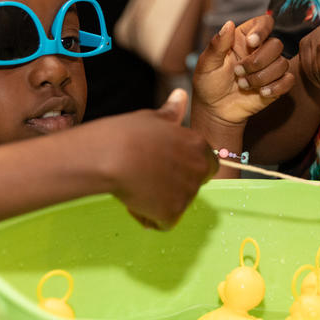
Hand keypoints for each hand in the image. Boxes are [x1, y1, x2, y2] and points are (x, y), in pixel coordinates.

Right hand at [103, 89, 217, 229]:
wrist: (111, 157)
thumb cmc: (128, 134)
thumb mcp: (152, 118)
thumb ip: (171, 114)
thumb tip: (181, 97)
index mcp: (199, 145)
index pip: (208, 163)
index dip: (187, 166)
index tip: (166, 164)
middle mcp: (199, 170)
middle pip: (193, 185)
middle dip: (174, 185)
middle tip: (147, 174)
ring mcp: (187, 194)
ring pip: (177, 204)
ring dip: (160, 201)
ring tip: (137, 185)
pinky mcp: (172, 214)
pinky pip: (164, 222)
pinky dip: (150, 217)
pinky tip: (134, 201)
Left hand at [192, 15, 293, 125]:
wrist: (215, 109)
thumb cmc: (208, 83)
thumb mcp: (207, 63)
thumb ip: (217, 44)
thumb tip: (228, 23)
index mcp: (244, 38)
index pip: (264, 23)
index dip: (262, 30)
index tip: (252, 42)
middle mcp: (260, 50)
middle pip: (276, 44)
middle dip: (258, 61)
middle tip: (238, 72)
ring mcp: (270, 67)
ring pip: (282, 63)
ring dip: (262, 77)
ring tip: (243, 85)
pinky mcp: (277, 84)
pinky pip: (289, 80)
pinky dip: (276, 87)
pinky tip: (261, 93)